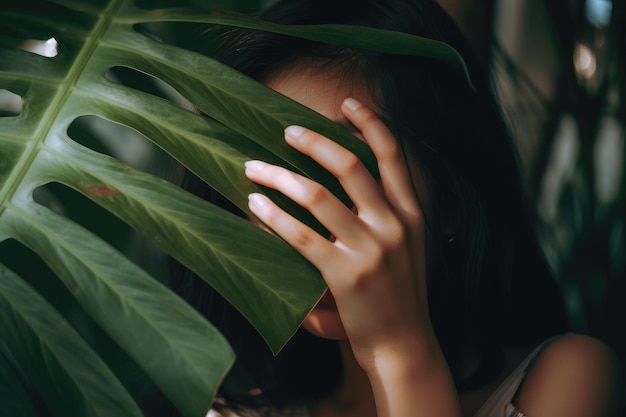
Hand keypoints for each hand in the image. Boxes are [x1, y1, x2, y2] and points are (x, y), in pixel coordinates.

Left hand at [244, 98, 432, 366]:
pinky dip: (274, 216)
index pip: (394, 155)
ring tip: (255, 168)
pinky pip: (301, 235)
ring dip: (280, 177)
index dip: (371, 123)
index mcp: (412, 214)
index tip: (347, 103)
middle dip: (314, 141)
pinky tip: (256, 205)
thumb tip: (346, 179)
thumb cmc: (399, 293)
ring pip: (318, 196)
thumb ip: (389, 211)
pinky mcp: (344, 276)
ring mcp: (370, 250)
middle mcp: (394, 225)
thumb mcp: (408, 245)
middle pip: (350, 165)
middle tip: (286, 132)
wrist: (404, 344)